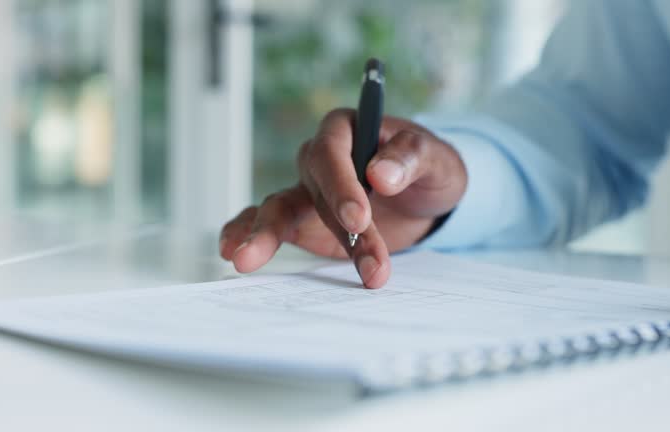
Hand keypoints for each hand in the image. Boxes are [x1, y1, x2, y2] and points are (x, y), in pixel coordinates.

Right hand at [219, 108, 467, 287]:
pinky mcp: (303, 222)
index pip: (331, 152)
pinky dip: (248, 234)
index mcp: (347, 130)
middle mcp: (321, 160)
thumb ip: (412, 158)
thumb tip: (381, 174)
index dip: (341, 185)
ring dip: (269, 238)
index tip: (359, 219)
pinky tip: (232, 251)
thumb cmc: (430, 169)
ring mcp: (308, 192)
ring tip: (246, 262)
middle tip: (327, 250)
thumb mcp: (437, 158)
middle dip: (319, 221)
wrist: (426, 200)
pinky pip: (272, 225)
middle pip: (309, 187)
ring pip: (281, 210)